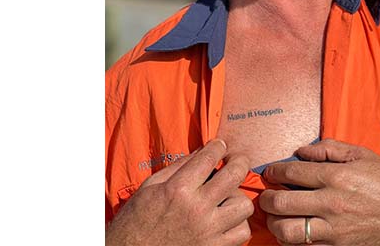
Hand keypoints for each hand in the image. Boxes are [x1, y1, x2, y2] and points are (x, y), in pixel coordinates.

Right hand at [106, 139, 253, 245]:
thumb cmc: (135, 222)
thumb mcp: (150, 187)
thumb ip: (177, 168)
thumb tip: (201, 151)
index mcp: (178, 190)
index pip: (209, 157)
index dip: (218, 146)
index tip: (220, 146)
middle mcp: (197, 209)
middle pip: (235, 175)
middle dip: (240, 161)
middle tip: (236, 160)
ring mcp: (208, 231)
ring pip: (244, 205)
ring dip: (238, 197)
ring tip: (229, 196)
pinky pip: (242, 233)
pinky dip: (238, 224)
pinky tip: (228, 220)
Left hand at [259, 139, 379, 244]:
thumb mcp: (362, 155)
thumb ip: (328, 149)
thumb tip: (300, 151)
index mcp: (337, 177)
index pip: (290, 173)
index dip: (274, 171)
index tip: (270, 172)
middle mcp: (332, 204)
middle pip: (281, 203)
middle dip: (266, 198)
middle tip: (266, 196)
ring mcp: (335, 231)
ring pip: (287, 232)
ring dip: (275, 223)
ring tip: (276, 216)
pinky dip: (293, 242)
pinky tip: (294, 231)